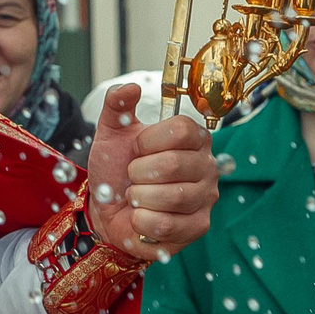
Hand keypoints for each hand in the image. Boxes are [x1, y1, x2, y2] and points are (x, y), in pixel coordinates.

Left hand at [84, 83, 218, 261]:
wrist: (108, 209)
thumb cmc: (116, 170)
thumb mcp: (111, 133)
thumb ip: (117, 105)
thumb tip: (131, 87)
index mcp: (192, 137)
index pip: (181, 129)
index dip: (149, 141)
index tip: (137, 150)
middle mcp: (206, 165)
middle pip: (174, 164)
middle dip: (139, 172)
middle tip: (133, 176)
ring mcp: (206, 197)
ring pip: (171, 197)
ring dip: (139, 197)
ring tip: (136, 196)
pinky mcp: (199, 226)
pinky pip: (166, 225)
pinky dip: (141, 221)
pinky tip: (140, 216)